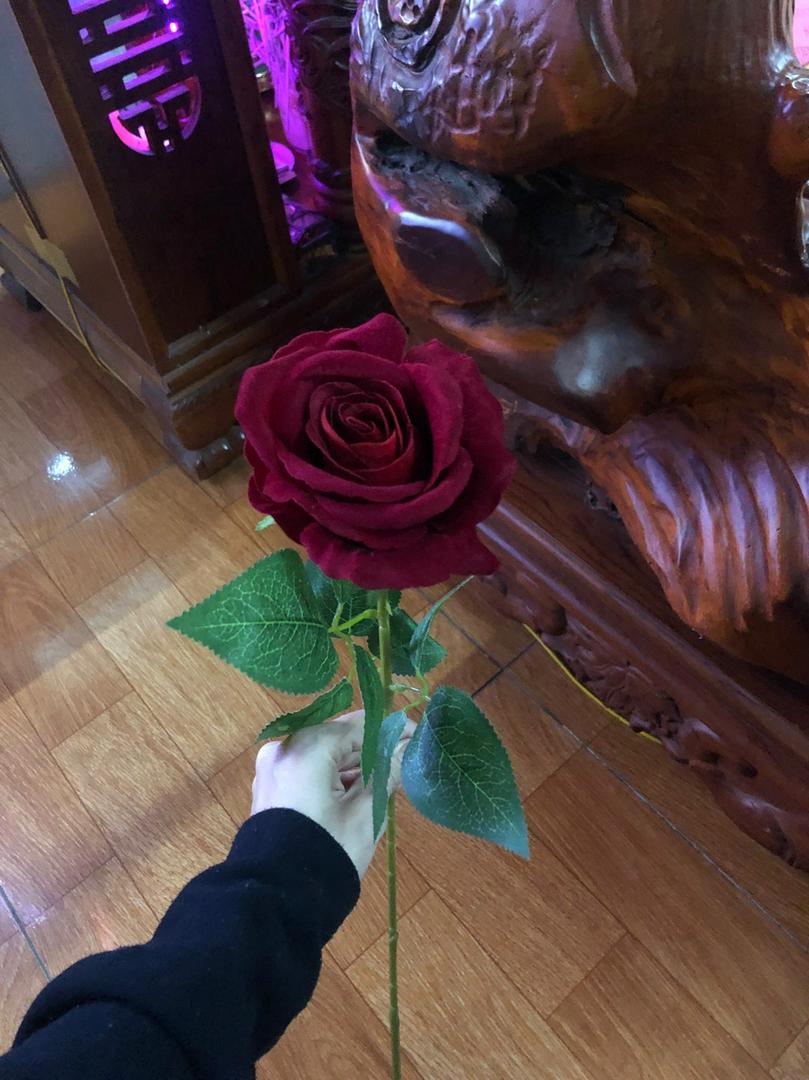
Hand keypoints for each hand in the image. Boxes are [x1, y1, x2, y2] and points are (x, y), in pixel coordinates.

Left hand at [251, 711, 413, 876]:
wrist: (279, 899)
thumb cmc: (328, 851)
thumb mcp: (366, 811)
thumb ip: (388, 771)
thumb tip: (408, 746)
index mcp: (306, 747)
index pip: (358, 725)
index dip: (392, 730)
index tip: (417, 738)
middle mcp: (283, 748)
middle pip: (338, 737)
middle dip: (372, 748)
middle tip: (404, 761)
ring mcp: (273, 769)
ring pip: (323, 754)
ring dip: (354, 764)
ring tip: (385, 780)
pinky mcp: (270, 789)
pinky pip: (308, 770)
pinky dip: (333, 776)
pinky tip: (357, 792)